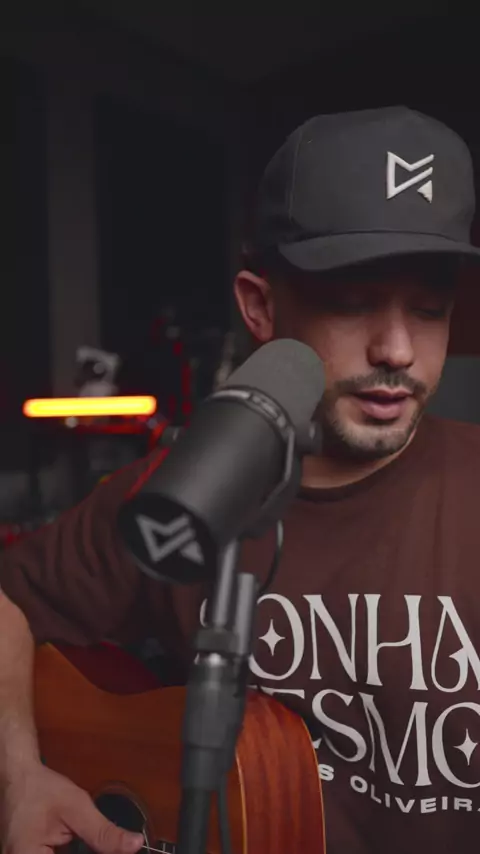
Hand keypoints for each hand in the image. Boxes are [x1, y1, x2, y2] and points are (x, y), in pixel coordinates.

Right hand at [1, 762, 144, 853]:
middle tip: (93, 840)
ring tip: (80, 838)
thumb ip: (104, 832)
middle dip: (85, 853)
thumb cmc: (41, 788)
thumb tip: (134, 845)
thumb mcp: (77, 808)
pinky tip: (76, 843)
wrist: (18, 776)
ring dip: (79, 851)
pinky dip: (69, 851)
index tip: (114, 852)